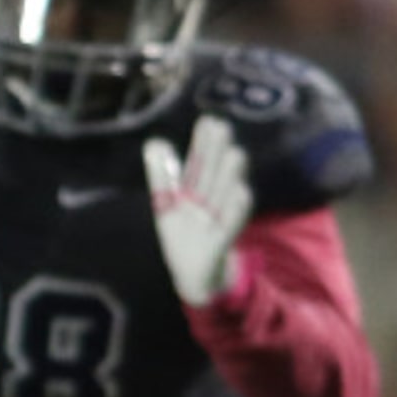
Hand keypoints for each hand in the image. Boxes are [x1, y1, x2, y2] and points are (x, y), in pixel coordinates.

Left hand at [142, 113, 251, 306]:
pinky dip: (234, 211)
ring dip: (229, 177)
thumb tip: (155, 141)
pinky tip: (241, 192)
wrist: (195, 276)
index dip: (202, 145)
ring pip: (222, 197)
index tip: (209, 120)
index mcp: (192, 195)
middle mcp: (207, 205)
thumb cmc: (183, 237)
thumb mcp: (167, 206)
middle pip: (210, 177)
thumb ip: (162, 175)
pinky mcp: (219, 244)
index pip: (196, 165)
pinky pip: (228, 226)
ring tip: (235, 153)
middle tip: (222, 127)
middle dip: (216, 154)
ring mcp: (215, 223)